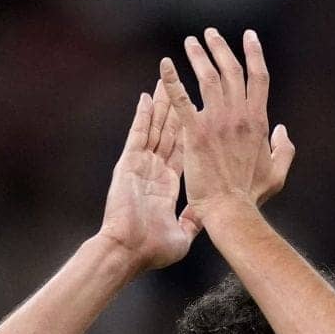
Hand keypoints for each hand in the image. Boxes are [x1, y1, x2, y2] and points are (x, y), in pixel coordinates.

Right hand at [98, 81, 197, 271]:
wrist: (128, 252)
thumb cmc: (151, 250)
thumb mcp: (182, 233)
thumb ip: (193, 220)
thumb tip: (206, 214)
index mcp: (167, 186)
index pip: (183, 151)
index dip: (191, 132)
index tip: (199, 114)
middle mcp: (154, 171)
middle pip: (169, 133)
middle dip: (176, 109)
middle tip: (183, 86)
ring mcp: (140, 165)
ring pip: (155, 128)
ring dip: (162, 104)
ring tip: (167, 81)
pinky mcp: (129, 163)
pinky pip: (138, 133)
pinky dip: (143, 114)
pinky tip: (147, 96)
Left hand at [159, 28, 295, 228]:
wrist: (230, 210)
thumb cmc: (251, 195)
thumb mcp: (278, 172)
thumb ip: (284, 149)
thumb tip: (283, 130)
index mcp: (259, 121)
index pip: (258, 77)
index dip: (254, 53)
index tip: (248, 36)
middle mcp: (239, 116)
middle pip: (232, 70)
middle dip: (221, 48)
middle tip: (210, 34)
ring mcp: (217, 122)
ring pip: (209, 77)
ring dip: (199, 56)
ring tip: (190, 42)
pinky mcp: (195, 132)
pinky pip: (181, 99)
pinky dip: (172, 79)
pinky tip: (164, 64)